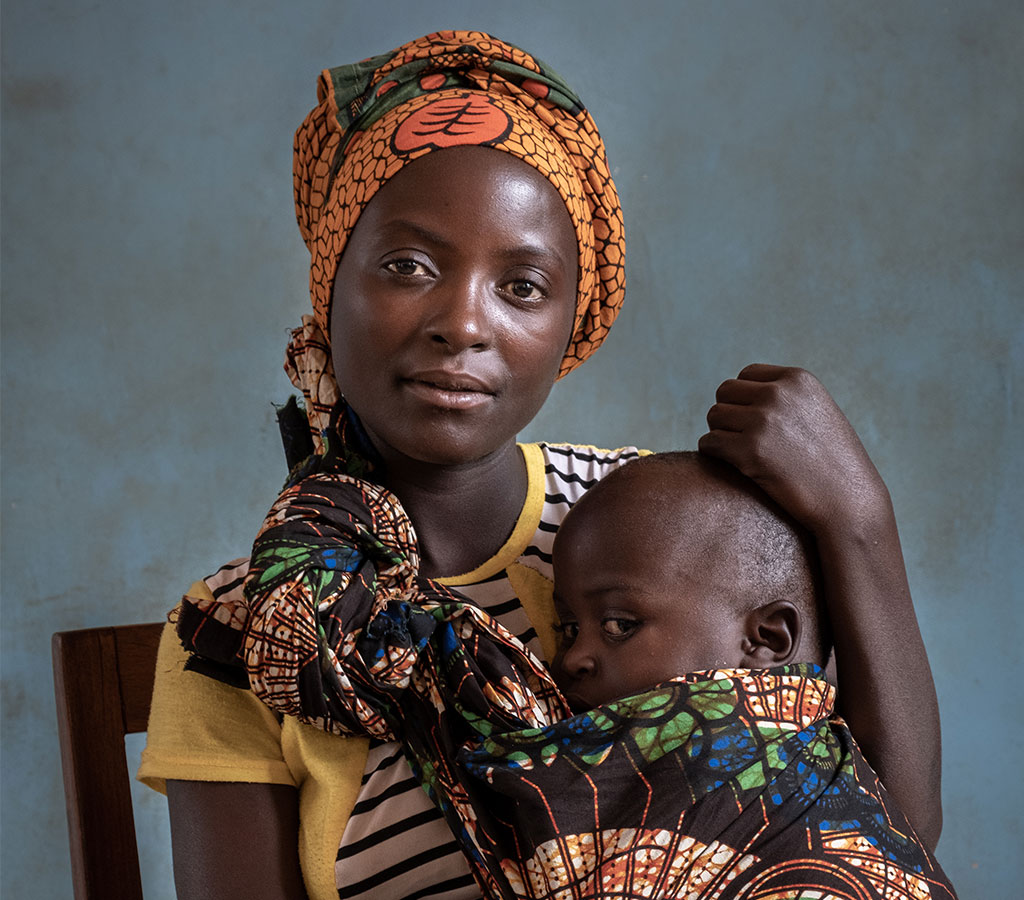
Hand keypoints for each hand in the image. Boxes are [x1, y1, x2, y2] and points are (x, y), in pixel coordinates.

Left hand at [698, 364, 889, 534]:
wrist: (849, 503)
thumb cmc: (834, 465)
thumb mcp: (817, 414)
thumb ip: (787, 399)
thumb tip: (742, 396)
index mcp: (798, 380)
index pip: (747, 374)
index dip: (744, 398)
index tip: (752, 421)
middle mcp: (778, 394)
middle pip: (725, 392)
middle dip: (728, 414)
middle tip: (739, 438)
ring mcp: (763, 421)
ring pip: (714, 417)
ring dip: (720, 434)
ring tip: (738, 453)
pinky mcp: (750, 451)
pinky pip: (709, 443)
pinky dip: (713, 454)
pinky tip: (729, 466)